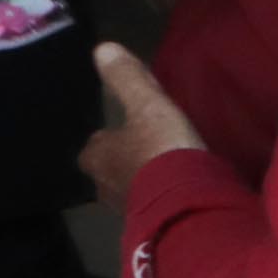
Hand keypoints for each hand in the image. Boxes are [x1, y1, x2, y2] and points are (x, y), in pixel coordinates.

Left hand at [74, 39, 207, 209]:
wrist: (186, 204)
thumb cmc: (160, 150)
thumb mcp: (148, 105)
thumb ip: (127, 79)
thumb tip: (103, 48)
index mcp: (97, 157)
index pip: (91, 150)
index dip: (105, 142)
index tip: (120, 134)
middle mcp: (104, 186)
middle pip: (107, 173)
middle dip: (121, 165)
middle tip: (142, 154)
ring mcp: (125, 210)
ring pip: (127, 192)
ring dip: (139, 184)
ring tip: (161, 174)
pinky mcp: (148, 228)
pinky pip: (149, 209)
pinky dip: (157, 201)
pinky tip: (174, 195)